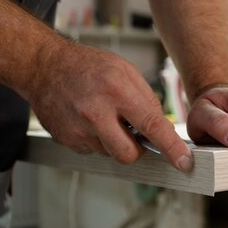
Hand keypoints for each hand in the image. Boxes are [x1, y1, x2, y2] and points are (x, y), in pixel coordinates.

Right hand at [28, 42, 193, 171]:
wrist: (44, 66)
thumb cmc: (87, 65)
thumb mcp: (125, 70)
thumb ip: (147, 99)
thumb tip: (162, 128)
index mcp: (117, 91)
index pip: (151, 125)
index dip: (170, 147)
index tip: (183, 161)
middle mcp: (96, 112)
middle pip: (129, 154)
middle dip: (137, 149)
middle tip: (133, 132)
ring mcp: (79, 129)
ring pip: (110, 153)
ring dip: (114, 141)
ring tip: (103, 116)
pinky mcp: (67, 140)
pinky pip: (93, 150)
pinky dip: (97, 140)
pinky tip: (89, 120)